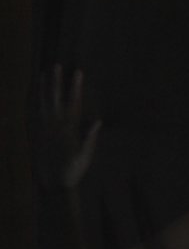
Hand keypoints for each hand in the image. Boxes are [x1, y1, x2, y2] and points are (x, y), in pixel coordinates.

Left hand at [37, 64, 100, 188]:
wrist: (52, 183)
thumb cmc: (73, 171)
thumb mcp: (86, 155)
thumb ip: (89, 138)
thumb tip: (97, 122)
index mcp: (69, 129)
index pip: (74, 102)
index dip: (76, 87)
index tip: (78, 73)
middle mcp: (53, 126)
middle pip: (55, 98)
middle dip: (56, 81)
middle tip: (57, 66)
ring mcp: (41, 128)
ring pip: (41, 102)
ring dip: (42, 87)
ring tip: (43, 73)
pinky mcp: (32, 133)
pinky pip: (30, 112)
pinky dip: (31, 100)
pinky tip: (32, 91)